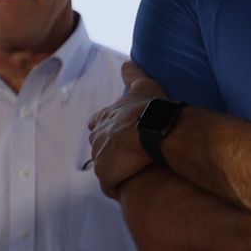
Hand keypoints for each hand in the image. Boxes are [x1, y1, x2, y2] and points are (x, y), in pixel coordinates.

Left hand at [88, 62, 165, 195]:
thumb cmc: (150, 108)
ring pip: (106, 168)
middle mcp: (97, 137)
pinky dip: (122, 187)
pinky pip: (112, 186)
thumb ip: (133, 75)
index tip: (116, 136)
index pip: (97, 125)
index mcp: (104, 119)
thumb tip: (128, 62)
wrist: (153, 129)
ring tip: (135, 175)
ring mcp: (99, 157)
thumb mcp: (143, 87)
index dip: (107, 131)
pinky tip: (135, 188)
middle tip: (129, 159)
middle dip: (111, 153)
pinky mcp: (106, 174)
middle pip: (99, 148)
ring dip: (118, 171)